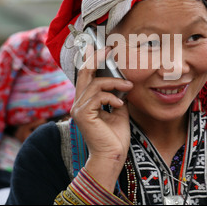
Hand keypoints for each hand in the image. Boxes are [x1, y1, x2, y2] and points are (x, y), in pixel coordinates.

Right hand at [71, 46, 132, 190]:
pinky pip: (97, 96)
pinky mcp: (83, 114)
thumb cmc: (115, 137)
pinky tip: (120, 104)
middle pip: (84, 72)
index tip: (104, 49)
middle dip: (96, 58)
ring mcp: (78, 109)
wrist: (112, 157)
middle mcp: (78, 103)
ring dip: (114, 82)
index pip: (86, 76)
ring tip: (128, 87)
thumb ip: (117, 96)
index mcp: (85, 102)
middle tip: (109, 49)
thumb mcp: (118, 111)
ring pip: (94, 84)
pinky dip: (111, 97)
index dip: (92, 60)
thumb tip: (123, 83)